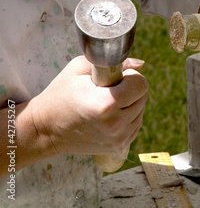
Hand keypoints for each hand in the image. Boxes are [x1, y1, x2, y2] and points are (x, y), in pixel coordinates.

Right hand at [31, 56, 148, 155]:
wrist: (46, 129)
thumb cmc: (61, 95)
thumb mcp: (79, 69)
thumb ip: (113, 63)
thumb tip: (141, 64)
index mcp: (106, 104)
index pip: (141, 84)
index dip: (131, 76)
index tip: (117, 77)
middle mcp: (115, 124)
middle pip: (143, 97)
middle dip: (131, 89)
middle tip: (110, 89)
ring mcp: (118, 138)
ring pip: (141, 111)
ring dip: (131, 103)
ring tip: (107, 102)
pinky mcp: (119, 146)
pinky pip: (136, 125)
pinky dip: (128, 117)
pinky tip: (110, 114)